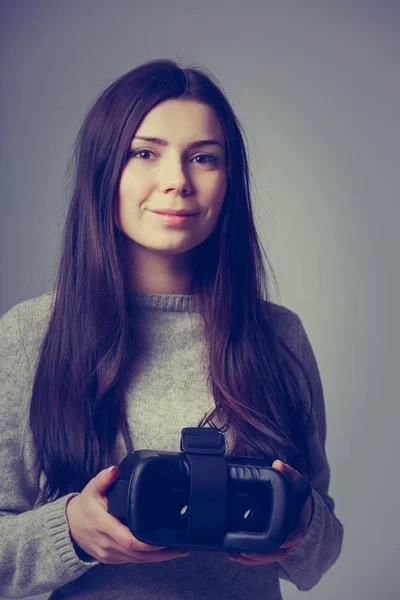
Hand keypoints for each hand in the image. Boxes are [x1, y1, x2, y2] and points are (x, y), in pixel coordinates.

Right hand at [66, 466, 189, 563]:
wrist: (68, 527)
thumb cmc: (83, 508)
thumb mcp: (91, 489)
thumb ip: (103, 478)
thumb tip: (114, 470)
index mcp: (104, 526)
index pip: (129, 539)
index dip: (148, 543)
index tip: (163, 540)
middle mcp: (108, 544)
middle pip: (138, 554)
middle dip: (161, 553)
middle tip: (180, 547)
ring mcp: (109, 554)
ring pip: (137, 560)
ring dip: (158, 559)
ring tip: (177, 551)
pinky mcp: (112, 559)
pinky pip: (132, 561)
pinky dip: (148, 559)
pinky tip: (161, 554)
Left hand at [228, 459, 312, 564]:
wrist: (300, 503)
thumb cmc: (296, 491)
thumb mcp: (294, 478)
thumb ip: (287, 470)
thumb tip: (278, 464)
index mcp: (300, 520)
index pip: (298, 534)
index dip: (289, 539)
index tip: (278, 542)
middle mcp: (293, 536)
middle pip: (281, 552)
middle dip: (263, 555)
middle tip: (244, 551)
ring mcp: (285, 543)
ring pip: (272, 557)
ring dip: (254, 559)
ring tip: (235, 555)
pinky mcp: (275, 545)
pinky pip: (266, 556)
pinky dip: (252, 559)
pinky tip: (237, 556)